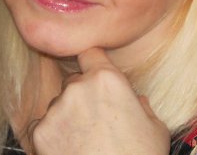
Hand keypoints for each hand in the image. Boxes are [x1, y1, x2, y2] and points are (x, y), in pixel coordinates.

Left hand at [31, 47, 169, 154]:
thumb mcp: (156, 129)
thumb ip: (142, 106)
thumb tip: (136, 101)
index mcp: (107, 79)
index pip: (90, 53)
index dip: (93, 62)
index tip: (95, 73)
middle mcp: (78, 87)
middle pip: (75, 81)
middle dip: (83, 95)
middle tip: (96, 121)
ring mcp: (56, 109)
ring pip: (59, 104)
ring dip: (68, 116)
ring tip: (86, 141)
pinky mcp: (40, 133)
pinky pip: (46, 126)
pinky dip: (55, 137)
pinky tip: (72, 152)